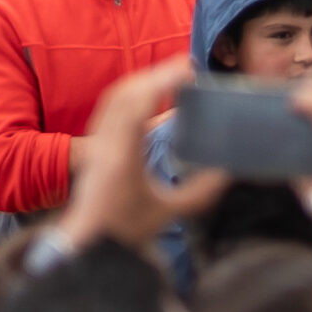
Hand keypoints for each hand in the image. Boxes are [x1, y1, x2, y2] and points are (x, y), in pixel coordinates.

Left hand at [55, 59, 230, 252]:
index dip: (164, 82)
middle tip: (187, 66)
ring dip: (143, 81)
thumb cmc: (122, 232)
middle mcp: (105, 144)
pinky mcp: (97, 148)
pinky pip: (111, 109)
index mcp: (122, 157)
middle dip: (156, 74)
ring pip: (115, 98)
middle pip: (125, 93)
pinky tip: (150, 96)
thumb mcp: (167, 213)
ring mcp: (97, 145)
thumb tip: (227, 173)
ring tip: (171, 75)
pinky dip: (132, 94)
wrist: (83, 245)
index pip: (139, 106)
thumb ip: (199, 193)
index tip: (189, 71)